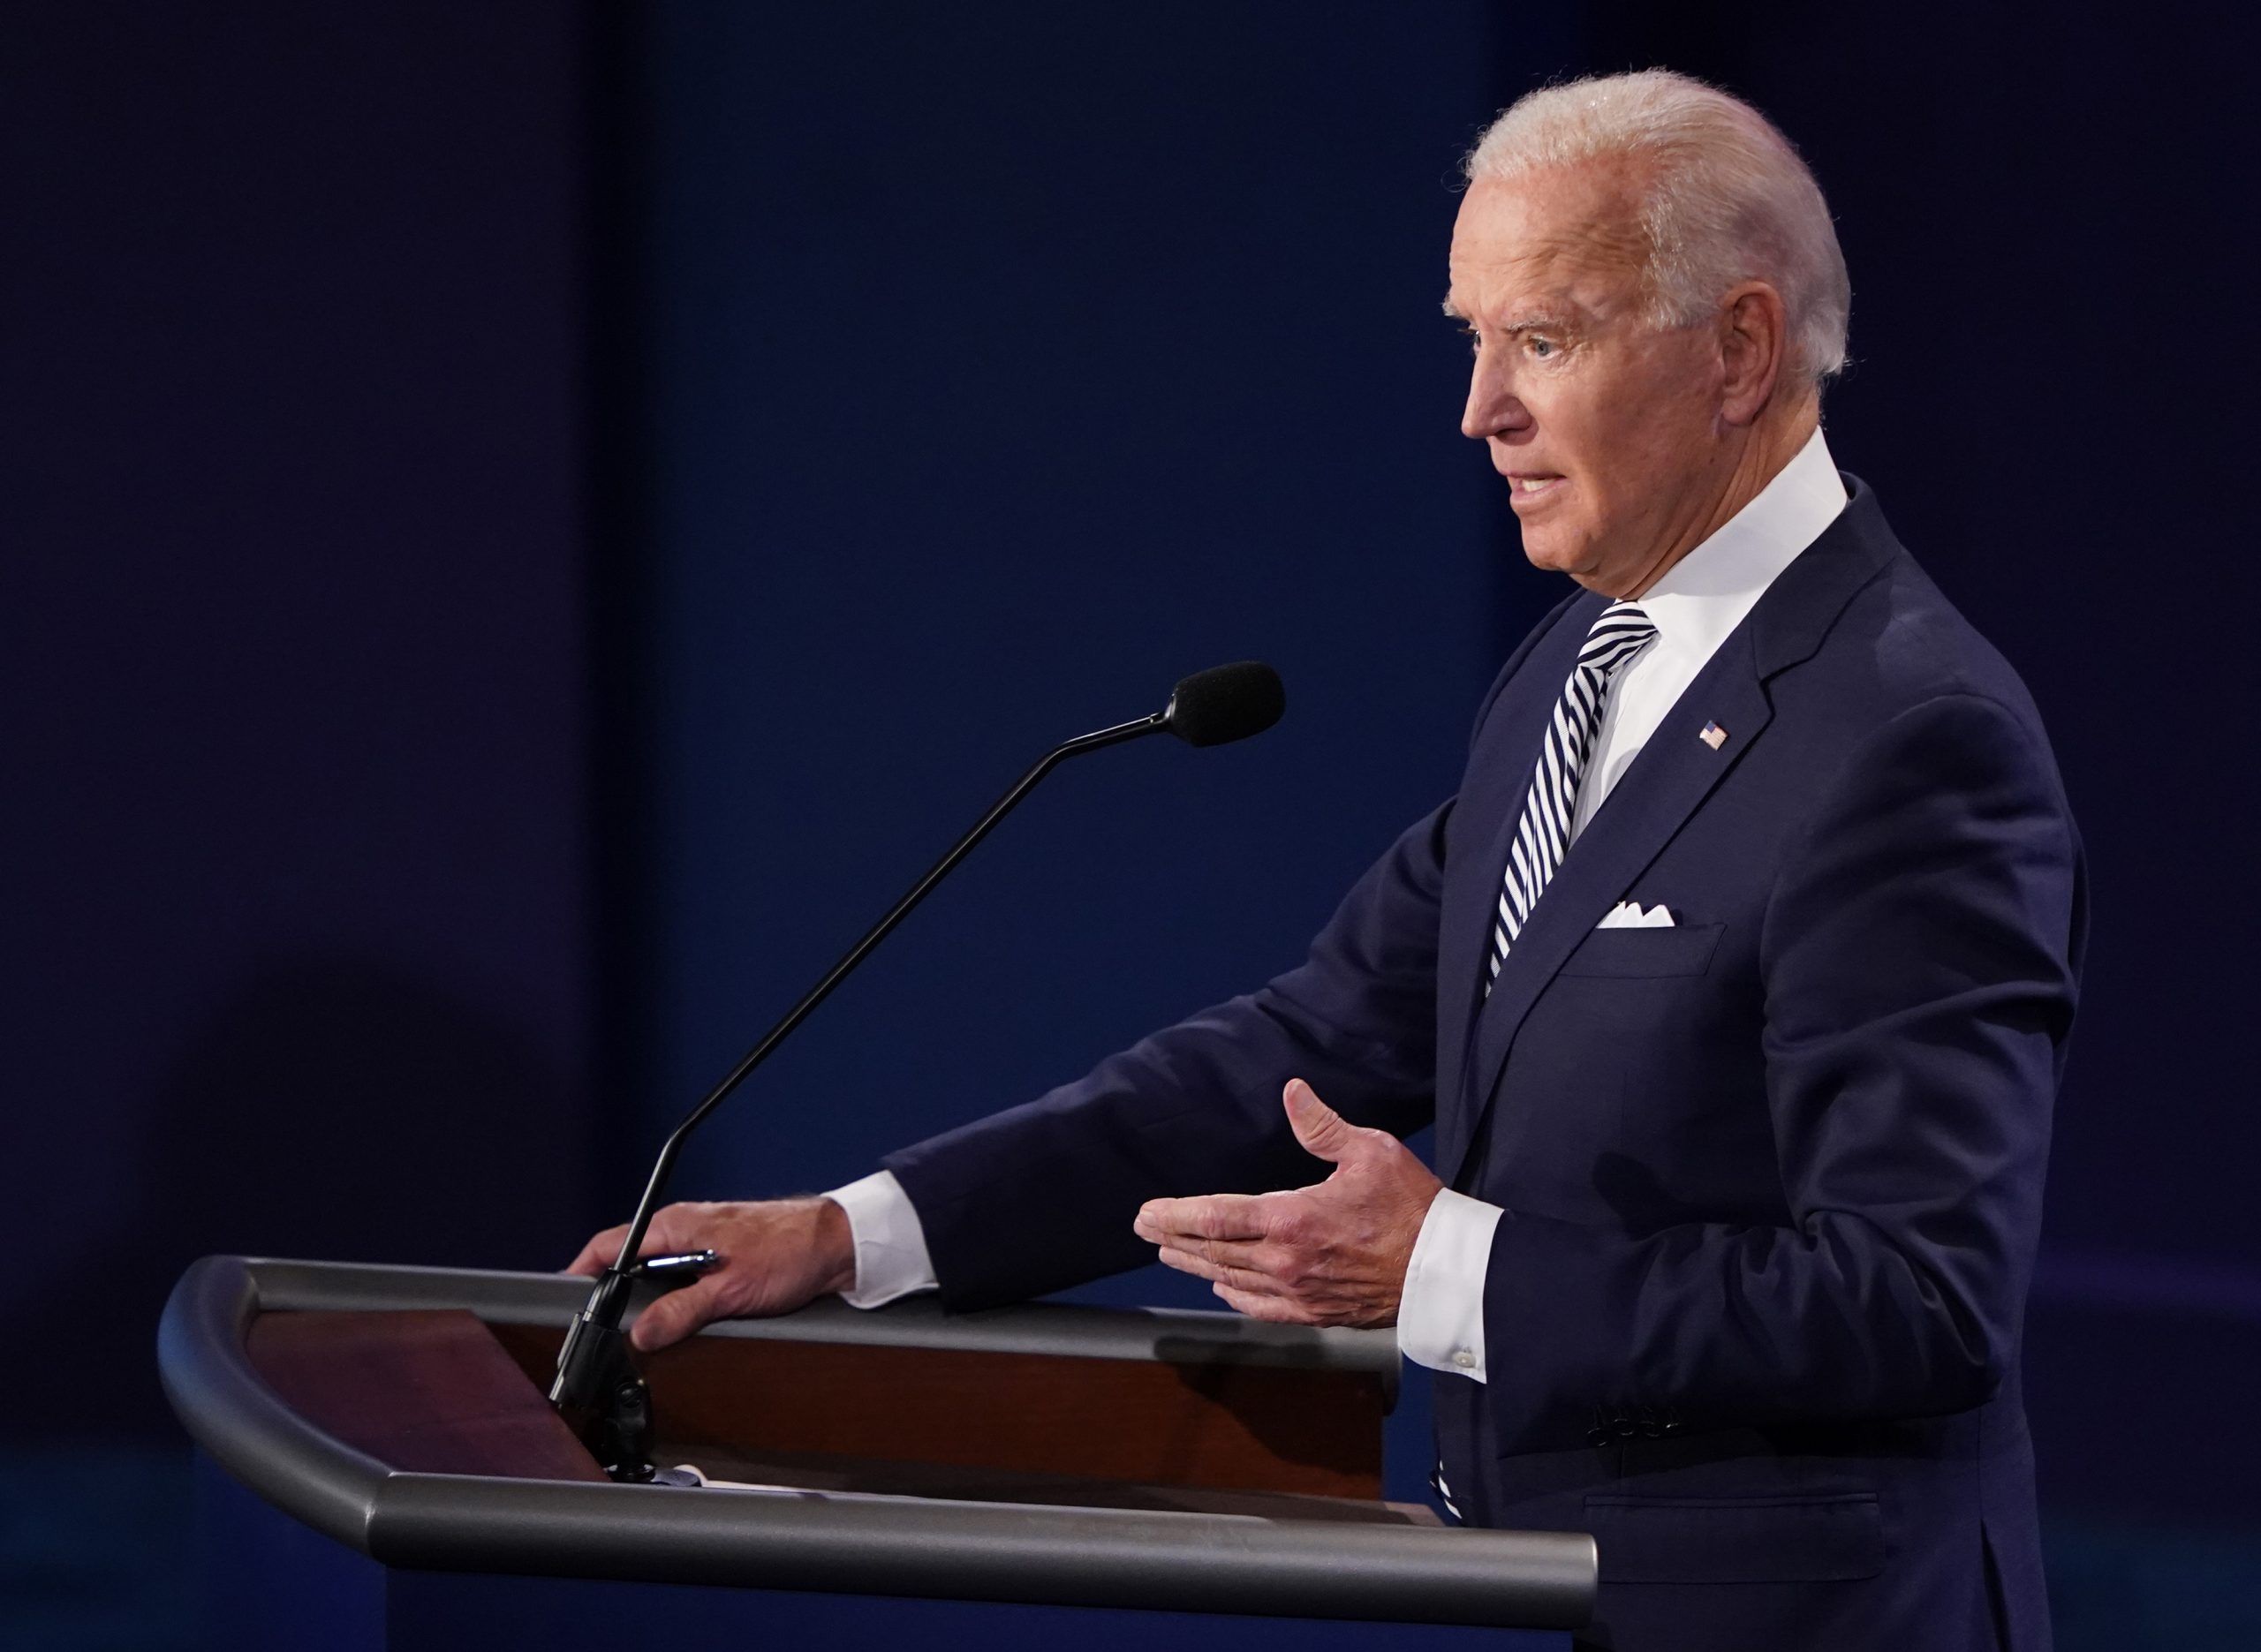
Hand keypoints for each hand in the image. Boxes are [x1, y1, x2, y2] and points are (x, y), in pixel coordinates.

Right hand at [566, 1197, 856, 1351]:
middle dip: (616, 1297)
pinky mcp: (720, 1259)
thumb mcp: (730, 1290)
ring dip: (651, 1303)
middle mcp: (684, 1230)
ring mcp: (702, 1244)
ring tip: (648, 1332)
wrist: (838, 1245)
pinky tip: (684, 1322)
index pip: (609, 1246)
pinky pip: (683, 1282)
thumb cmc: (790, 1249)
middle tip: (607, 1331)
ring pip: (658, 1277)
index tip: (567, 1300)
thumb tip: (642, 1333)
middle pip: (630, 1264)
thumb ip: (681, 1311)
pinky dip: (676, 1302)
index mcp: (676, 1227)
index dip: (582, 1274)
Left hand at [1133, 1079, 1441, 1327]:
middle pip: (1213, 1250)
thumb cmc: (1412, 1206)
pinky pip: (1261, 1307)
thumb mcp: (1370, 1151)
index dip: (1176, 1215)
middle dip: (1173, 1238)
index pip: (1216, 1217)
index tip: (1147, 1213)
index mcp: (1293, 1218)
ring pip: (1231, 1278)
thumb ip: (1322, 1126)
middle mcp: (1286, 1260)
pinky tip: (1222, 1286)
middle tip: (1145, 1229)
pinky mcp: (1315, 1311)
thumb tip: (1291, 1092)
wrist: (1444, 1269)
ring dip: (1195, 1265)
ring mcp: (1298, 1291)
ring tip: (1169, 1253)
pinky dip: (1234, 1294)